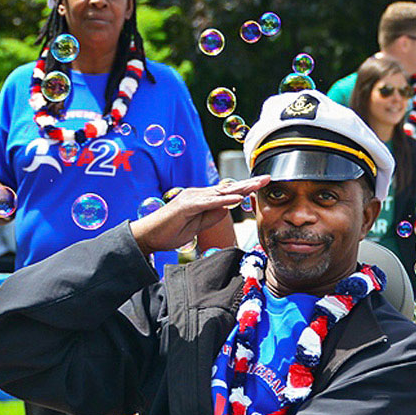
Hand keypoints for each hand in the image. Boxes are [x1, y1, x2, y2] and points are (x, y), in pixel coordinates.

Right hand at [130, 176, 269, 255]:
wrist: (149, 236)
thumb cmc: (171, 231)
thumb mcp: (198, 226)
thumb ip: (212, 216)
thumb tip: (227, 209)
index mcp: (202, 199)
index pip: (227, 193)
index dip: (245, 188)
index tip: (261, 185)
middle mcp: (198, 194)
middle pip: (228, 188)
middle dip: (248, 183)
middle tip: (267, 178)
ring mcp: (192, 198)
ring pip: (221, 192)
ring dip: (240, 189)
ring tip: (258, 185)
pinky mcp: (186, 206)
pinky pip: (208, 203)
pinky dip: (224, 200)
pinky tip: (237, 199)